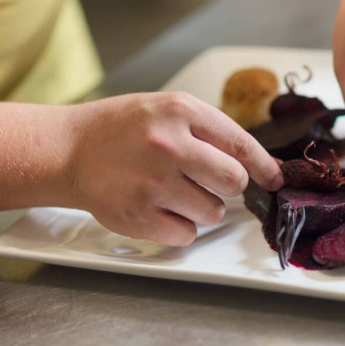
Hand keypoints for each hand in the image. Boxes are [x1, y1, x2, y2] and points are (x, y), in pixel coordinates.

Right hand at [69, 92, 282, 245]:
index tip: (275, 178)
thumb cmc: (125, 129)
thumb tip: (261, 166)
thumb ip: (212, 132)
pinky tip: (159, 207)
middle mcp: (167, 146)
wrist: (69, 150)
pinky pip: (187, 234)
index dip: (264, 166)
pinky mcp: (138, 217)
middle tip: (208, 180)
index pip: (241, 144)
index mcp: (180, 112)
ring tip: (174, 191)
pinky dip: (180, 226)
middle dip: (228, 185)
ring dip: (203, 207)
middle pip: (234, 181)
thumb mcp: (169, 111)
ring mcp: (152, 184)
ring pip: (214, 212)